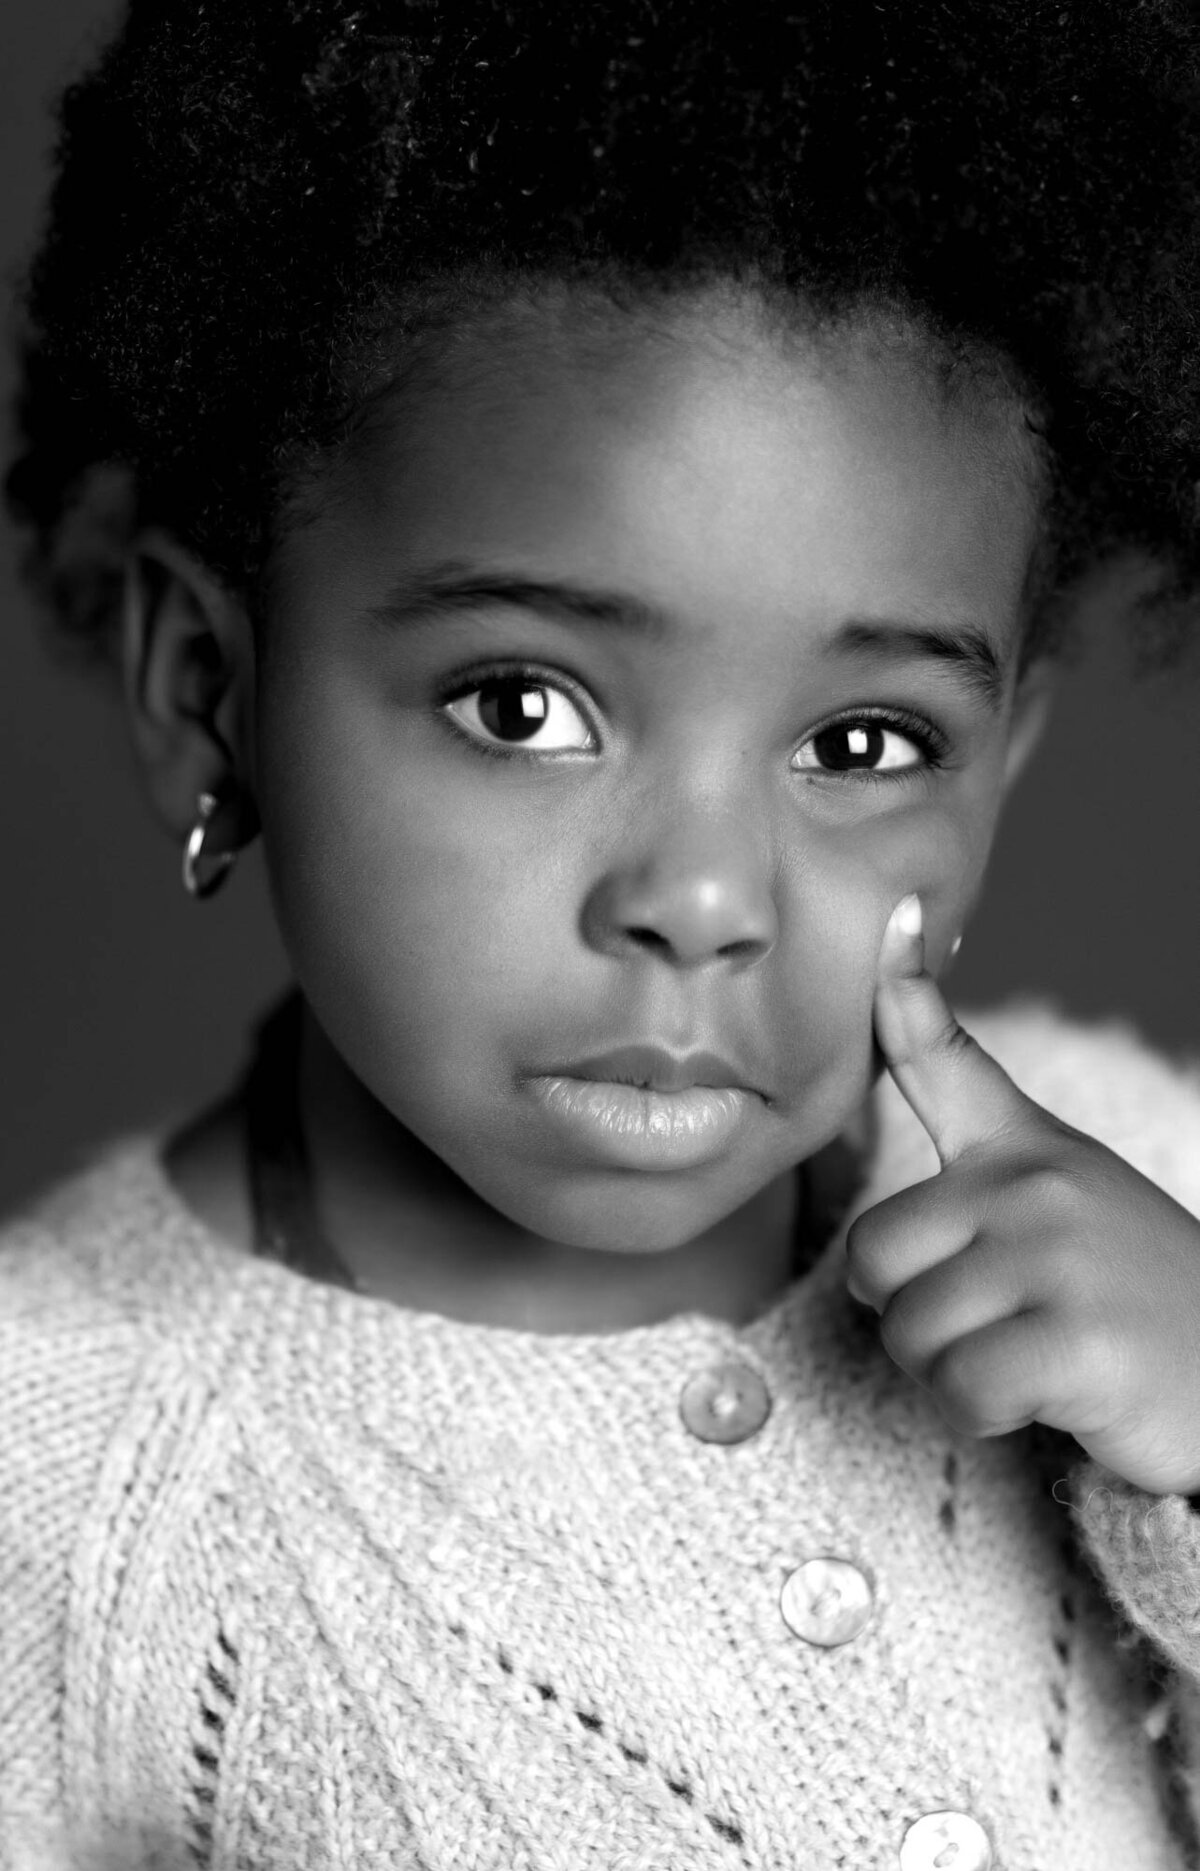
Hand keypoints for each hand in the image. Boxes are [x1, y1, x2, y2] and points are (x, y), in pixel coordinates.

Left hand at [846, 891, 1199, 1494]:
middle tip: (994, 1325)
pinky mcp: (1077, 1340)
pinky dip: (986, 1416)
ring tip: (1029, 1357)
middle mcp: (1034, 1187)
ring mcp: (1057, 1258)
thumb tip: (897, 991)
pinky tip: (1047, 1397)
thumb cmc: (1128, 1285)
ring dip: (951, 1374)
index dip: (904, 988)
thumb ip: (966, 1109)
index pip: (944, 1057)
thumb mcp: (1057, 1184)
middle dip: (912, 1317)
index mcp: (1022, 1152)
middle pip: (874, 1260)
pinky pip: (960, 1390)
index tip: (894, 908)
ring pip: (911, 1333)